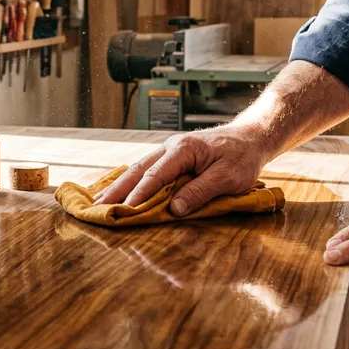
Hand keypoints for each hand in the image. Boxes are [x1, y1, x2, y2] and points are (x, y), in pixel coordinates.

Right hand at [92, 124, 271, 215]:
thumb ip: (200, 192)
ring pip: (139, 168)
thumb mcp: (227, 178)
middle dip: (117, 189)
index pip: (155, 175)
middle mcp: (171, 147)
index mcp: (183, 150)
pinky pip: (147, 169)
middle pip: (138, 170)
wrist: (250, 138)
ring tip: (100, 201)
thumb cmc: (242, 157)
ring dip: (119, 185)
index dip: (139, 195)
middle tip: (98, 206)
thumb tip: (174, 210)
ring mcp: (169, 151)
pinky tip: (119, 190)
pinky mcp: (172, 157)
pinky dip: (131, 181)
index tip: (125, 210)